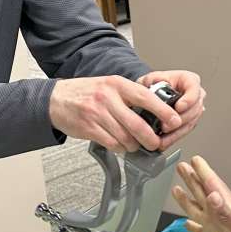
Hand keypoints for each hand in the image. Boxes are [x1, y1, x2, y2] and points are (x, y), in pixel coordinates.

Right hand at [48, 76, 181, 152]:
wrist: (56, 100)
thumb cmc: (85, 92)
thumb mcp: (109, 85)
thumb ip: (129, 95)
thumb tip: (155, 111)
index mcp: (117, 84)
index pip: (146, 97)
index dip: (163, 111)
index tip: (174, 120)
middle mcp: (107, 97)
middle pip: (137, 123)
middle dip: (151, 138)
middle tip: (155, 143)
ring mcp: (97, 113)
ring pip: (125, 137)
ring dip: (134, 145)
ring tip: (134, 144)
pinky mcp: (89, 128)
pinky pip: (112, 143)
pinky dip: (120, 147)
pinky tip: (120, 145)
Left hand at [138, 70, 204, 148]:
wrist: (153, 93)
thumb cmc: (154, 84)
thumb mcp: (150, 78)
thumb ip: (149, 81)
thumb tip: (149, 86)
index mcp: (188, 80)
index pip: (194, 88)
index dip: (188, 99)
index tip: (179, 107)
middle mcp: (195, 94)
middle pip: (195, 108)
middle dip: (180, 120)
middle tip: (166, 126)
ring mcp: (194, 109)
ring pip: (191, 122)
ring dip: (177, 132)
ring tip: (164, 137)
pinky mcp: (189, 121)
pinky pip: (185, 131)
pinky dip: (175, 137)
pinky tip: (165, 141)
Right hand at [172, 156, 230, 231]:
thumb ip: (224, 211)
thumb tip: (212, 195)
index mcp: (226, 206)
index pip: (211, 184)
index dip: (203, 171)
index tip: (194, 159)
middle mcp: (219, 214)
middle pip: (201, 192)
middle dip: (191, 179)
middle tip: (182, 166)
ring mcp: (215, 227)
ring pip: (197, 209)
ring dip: (187, 199)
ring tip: (176, 189)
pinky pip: (199, 230)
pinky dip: (191, 226)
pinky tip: (186, 224)